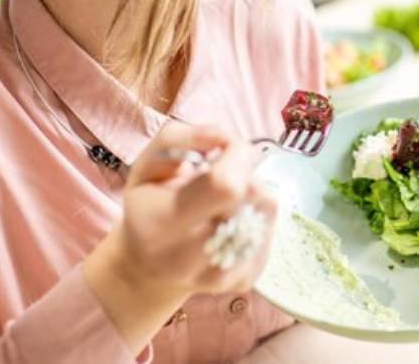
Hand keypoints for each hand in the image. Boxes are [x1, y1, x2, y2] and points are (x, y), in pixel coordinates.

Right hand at [83, 121, 276, 350]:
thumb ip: (180, 138)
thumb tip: (227, 138)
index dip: (237, 155)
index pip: (225, 185)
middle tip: (221, 175)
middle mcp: (190, 258)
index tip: (225, 148)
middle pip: (254, 195)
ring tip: (224, 200)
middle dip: (244, 171)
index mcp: (162, 224)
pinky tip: (232, 219)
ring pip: (268, 209)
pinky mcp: (245, 281)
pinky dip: (257, 215)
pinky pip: (272, 229)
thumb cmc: (148, 206)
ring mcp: (222, 275)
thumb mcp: (146, 163)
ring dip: (253, 192)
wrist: (148, 268)